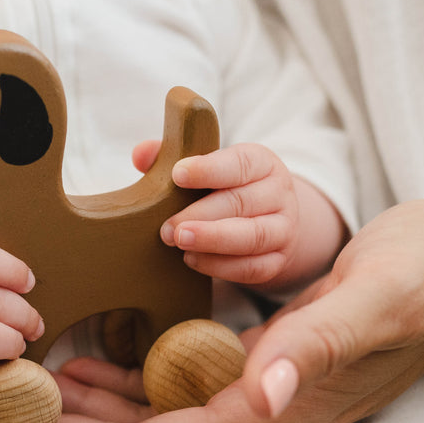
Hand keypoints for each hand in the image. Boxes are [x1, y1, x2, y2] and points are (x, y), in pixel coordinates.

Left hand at [0, 200, 423, 422]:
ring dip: (89, 411)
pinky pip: (179, 386)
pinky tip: (94, 357)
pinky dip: (129, 379)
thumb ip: (313, 348)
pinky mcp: (266, 367)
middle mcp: (263, 417)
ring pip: (155, 417)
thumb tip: (263, 395)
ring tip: (20, 395)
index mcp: (275, 416)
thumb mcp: (370, 303)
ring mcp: (265, 396)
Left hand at [137, 140, 343, 290]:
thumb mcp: (207, 167)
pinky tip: (192, 260)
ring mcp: (283, 229)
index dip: (209, 169)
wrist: (270, 219)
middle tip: (167, 227)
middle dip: (200, 215)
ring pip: (252, 236)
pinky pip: (253, 267)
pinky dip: (221, 267)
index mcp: (262, 162)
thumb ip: (172, 156)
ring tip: (180, 242)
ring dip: (212, 241)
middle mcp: (278, 193)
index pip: (239, 163)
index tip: (178, 174)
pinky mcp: (278, 261)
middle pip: (241, 202)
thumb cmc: (227, 188)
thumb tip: (140, 154)